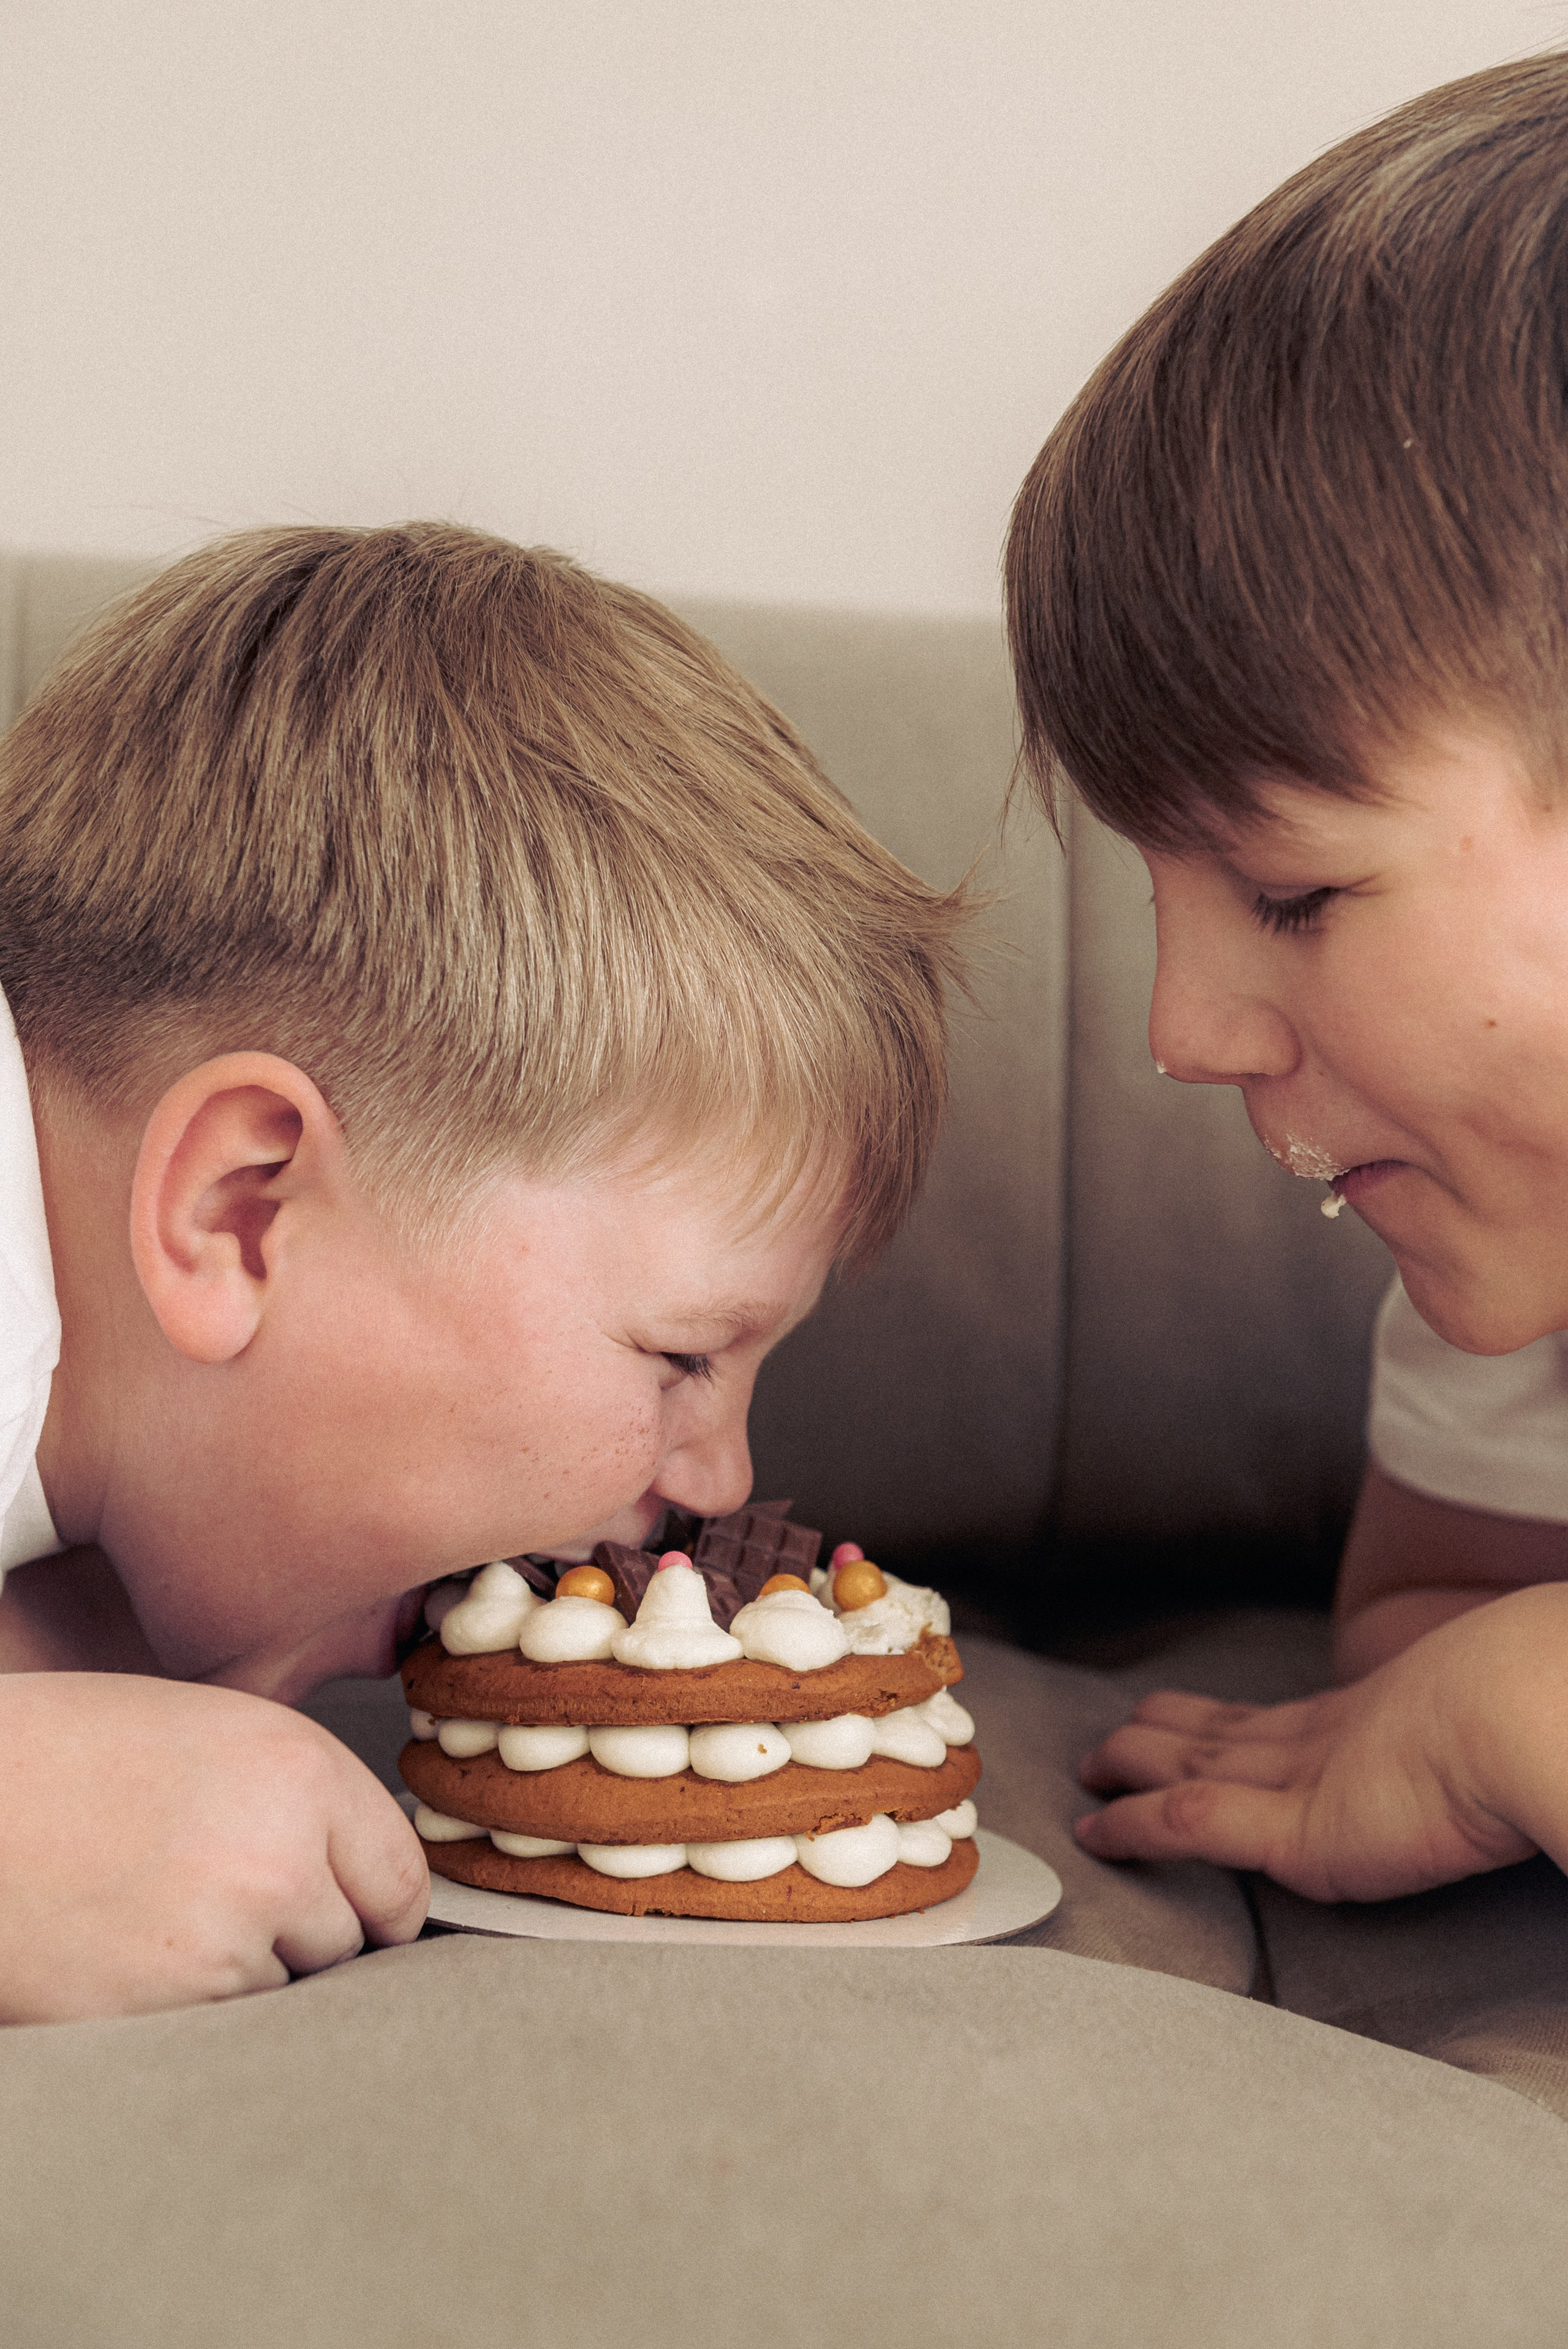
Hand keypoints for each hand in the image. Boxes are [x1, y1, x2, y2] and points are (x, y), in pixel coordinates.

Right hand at [0, 1672, 427, 2020]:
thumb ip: (305, 1801)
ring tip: (162, 1907)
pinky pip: (221, 2027)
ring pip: (283, 1989)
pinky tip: (135, 1945)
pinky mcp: (162, 2011)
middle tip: (225, 1893)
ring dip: (243, 1968)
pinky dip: (189, 2002)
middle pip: (349, 1944)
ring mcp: (221, 1944)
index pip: (402, 1880)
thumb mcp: (218, 1733)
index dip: (379, 1901)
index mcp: (301, 1772)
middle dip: (306, 1933)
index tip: (361, 1910)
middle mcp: (278, 1860)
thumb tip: (366, 1877)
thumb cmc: (75, 1751)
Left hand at [1075, 1586, 1567, 1901]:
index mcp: (1381, 1722)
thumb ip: (1480, 1754)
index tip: (1196, 1715)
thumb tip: (1499, 1766)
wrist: (1529, 1716)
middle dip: (1169, 1733)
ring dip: (1137, 1766)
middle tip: (1117, 1733)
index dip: (1235, 1719)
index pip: (1288, 1721)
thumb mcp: (1505, 1735)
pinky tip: (1098, 1830)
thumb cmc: (1540, 1722)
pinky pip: (1191, 1824)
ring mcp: (1307, 1782)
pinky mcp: (1294, 1831)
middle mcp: (1331, 1742)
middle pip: (1229, 1734)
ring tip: (1094, 1766)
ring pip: (1196, 1767)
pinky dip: (1138, 1827)